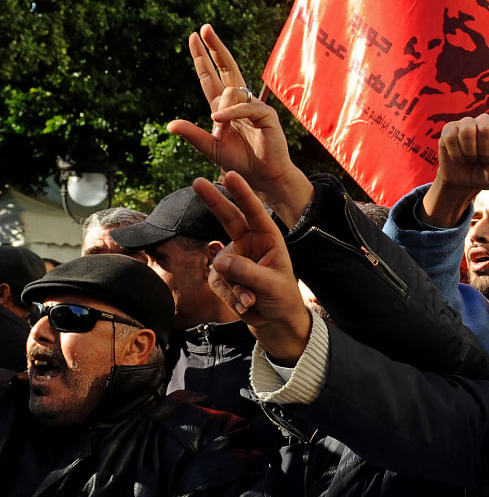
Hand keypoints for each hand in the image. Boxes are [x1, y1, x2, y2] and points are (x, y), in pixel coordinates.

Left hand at [168, 24, 312, 226]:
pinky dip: (231, 113)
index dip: (202, 58)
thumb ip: (192, 134)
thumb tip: (170, 125)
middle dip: (215, 48)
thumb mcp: (210, 148)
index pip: (211, 77)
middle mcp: (239, 102)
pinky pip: (245, 105)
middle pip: (227, 68)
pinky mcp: (266, 115)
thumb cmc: (239, 162)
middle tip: (205, 28)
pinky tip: (220, 123)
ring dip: (221, 110)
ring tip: (221, 132)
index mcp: (223, 108)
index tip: (194, 38)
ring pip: (232, 90)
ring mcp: (253, 106)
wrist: (261, 177)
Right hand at [194, 172, 311, 364]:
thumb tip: (219, 261)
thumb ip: (247, 272)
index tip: (230, 174)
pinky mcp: (222, 276)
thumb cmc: (282, 298)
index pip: (254, 212)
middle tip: (198, 181)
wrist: (275, 322)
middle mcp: (250, 244)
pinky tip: (246, 305)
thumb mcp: (271, 285)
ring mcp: (234, 259)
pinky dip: (230, 297)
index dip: (242, 194)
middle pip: (228, 219)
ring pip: (220, 266)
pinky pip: (216, 283)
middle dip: (214, 201)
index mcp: (269, 239)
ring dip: (234, 287)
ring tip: (253, 301)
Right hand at [420, 115, 488, 227]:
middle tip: (483, 160)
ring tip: (471, 159)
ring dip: (469, 153)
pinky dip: (455, 154)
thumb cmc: (484, 174)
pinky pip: (451, 137)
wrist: (461, 181)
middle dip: (485, 151)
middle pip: (487, 127)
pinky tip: (459, 157)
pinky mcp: (449, 128)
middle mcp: (485, 122)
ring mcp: (466, 123)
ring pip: (467, 131)